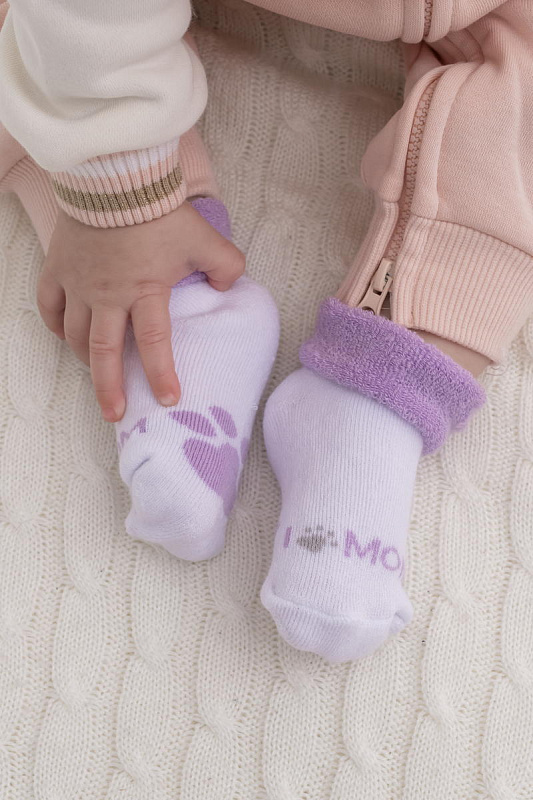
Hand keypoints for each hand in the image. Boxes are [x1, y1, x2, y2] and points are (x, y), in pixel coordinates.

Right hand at [37, 202, 244, 421]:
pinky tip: (65, 337)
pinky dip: (56, 326)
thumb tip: (231, 288)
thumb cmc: (159, 209)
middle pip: (105, 352)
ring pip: (76, 335)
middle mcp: (108, 296)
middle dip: (110, 388)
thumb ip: (226, 266)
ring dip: (86, 360)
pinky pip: (50, 307)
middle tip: (115, 414)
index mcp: (145, 291)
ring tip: (96, 376)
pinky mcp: (58, 269)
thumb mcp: (204, 238)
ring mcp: (78, 284)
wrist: (115, 175)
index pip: (155, 343)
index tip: (169, 400)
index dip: (162, 374)